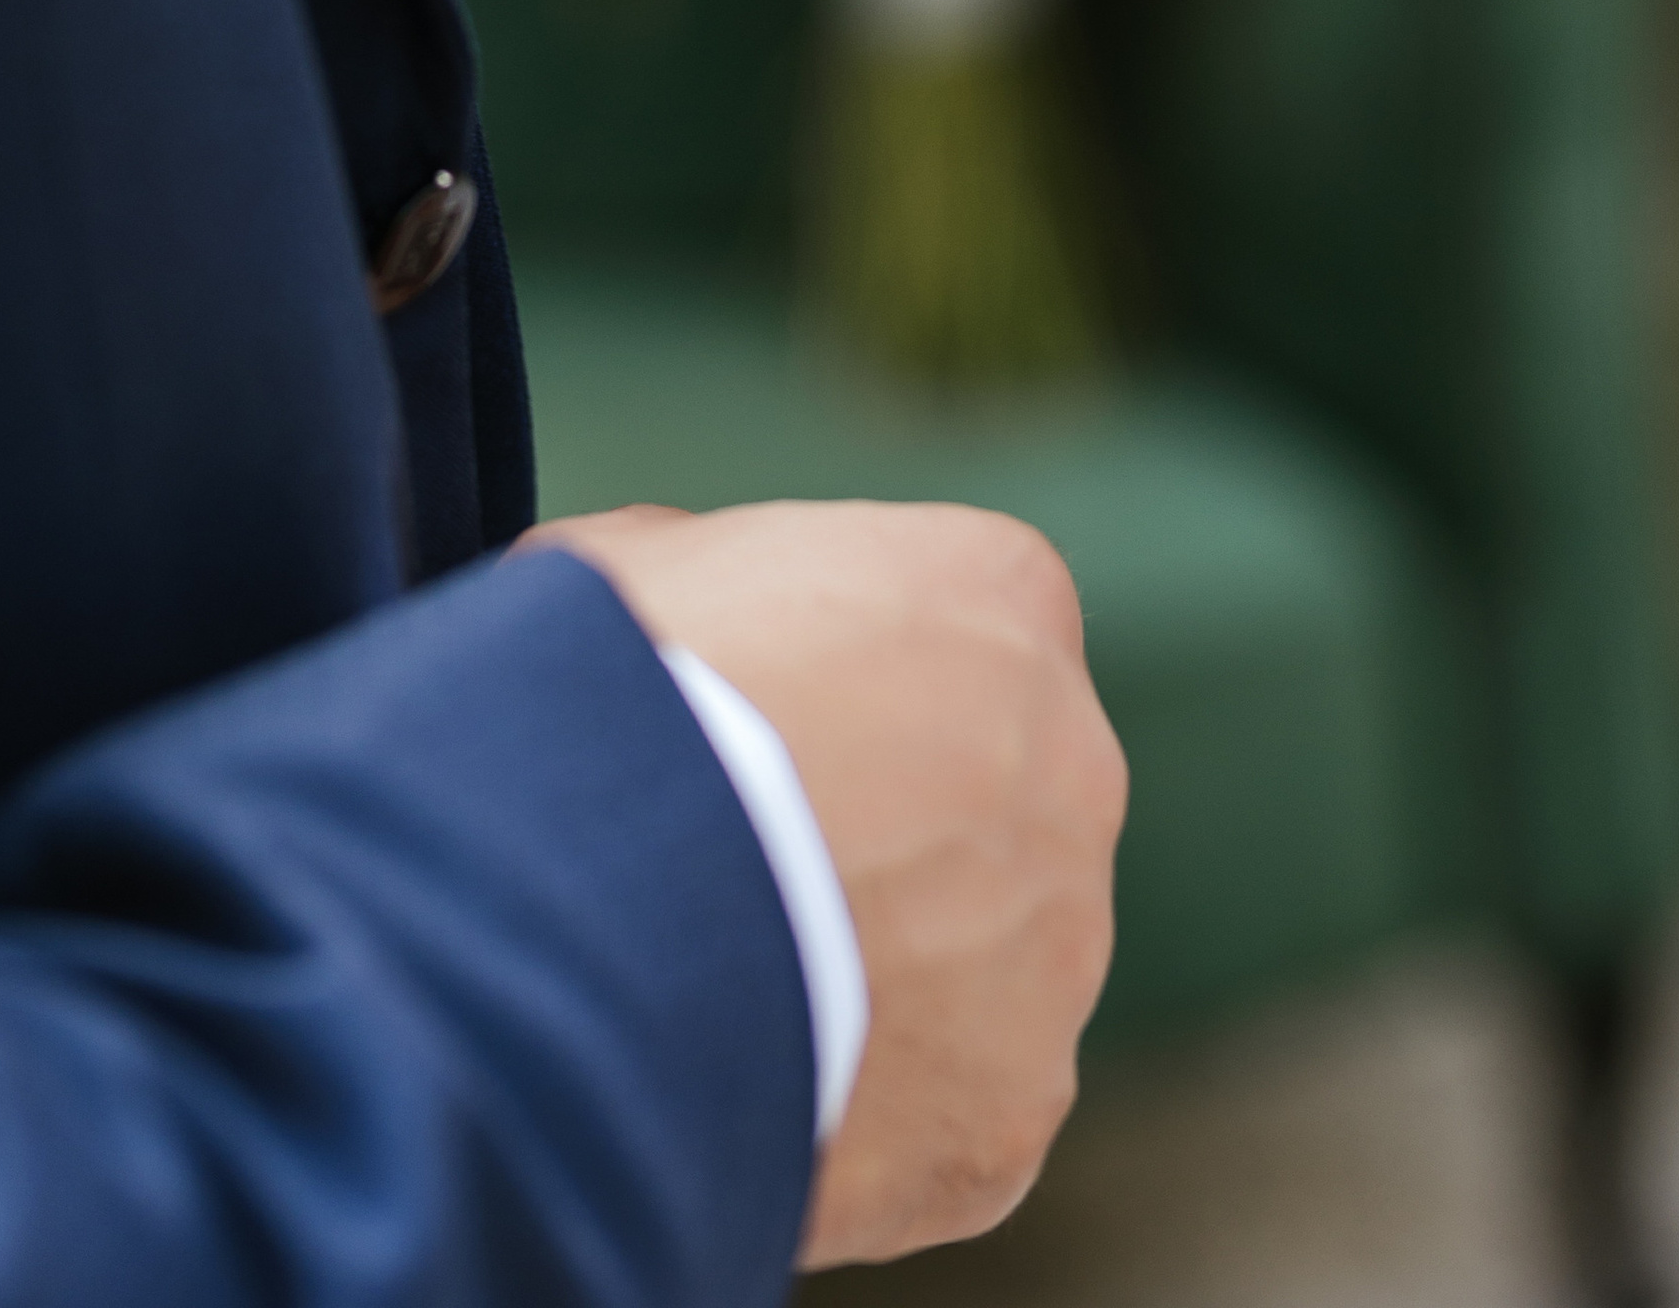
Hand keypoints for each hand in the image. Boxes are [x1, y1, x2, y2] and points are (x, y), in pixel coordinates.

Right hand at [526, 499, 1125, 1268]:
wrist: (605, 903)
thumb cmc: (614, 692)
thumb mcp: (638, 564)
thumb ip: (718, 580)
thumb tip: (702, 616)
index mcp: (1000, 595)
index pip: (960, 625)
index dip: (849, 681)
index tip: (756, 728)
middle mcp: (1073, 765)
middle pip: (992, 800)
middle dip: (889, 834)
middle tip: (743, 872)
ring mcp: (1056, 950)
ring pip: (981, 966)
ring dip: (882, 981)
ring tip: (728, 996)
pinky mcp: (1008, 1109)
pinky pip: (943, 1112)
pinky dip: (862, 1114)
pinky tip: (749, 1092)